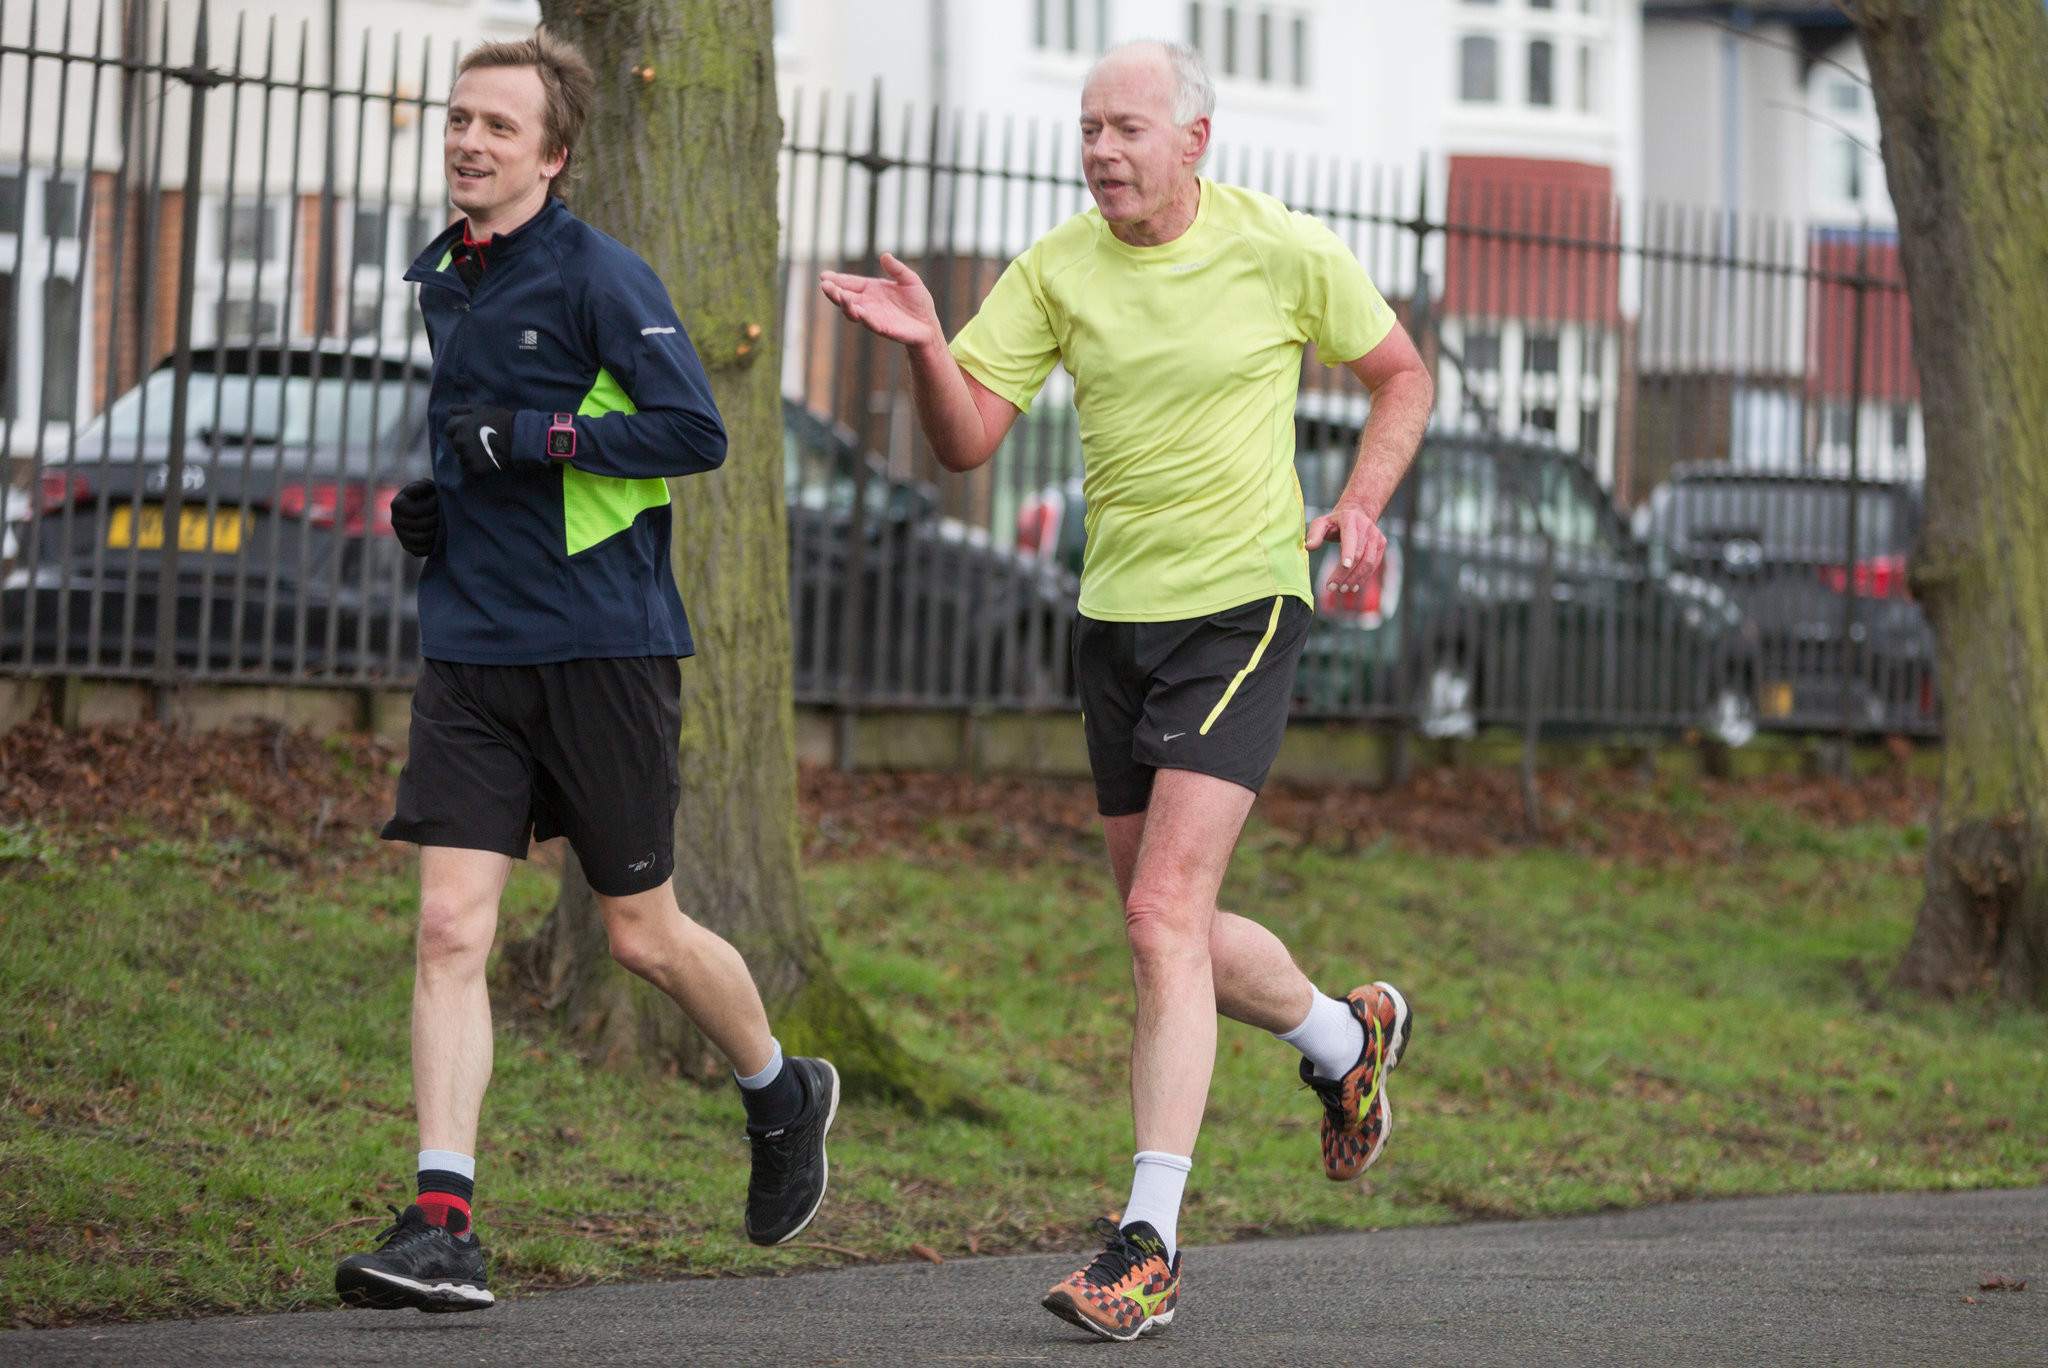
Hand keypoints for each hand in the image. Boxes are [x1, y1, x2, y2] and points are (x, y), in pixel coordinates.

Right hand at [390, 478, 438, 557]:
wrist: (424, 508)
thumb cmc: (426, 494)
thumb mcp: (424, 486)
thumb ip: (422, 486)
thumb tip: (414, 492)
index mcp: (397, 504)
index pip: (418, 509)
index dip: (433, 505)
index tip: (442, 500)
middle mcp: (395, 521)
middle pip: (421, 524)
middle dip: (438, 519)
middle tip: (448, 514)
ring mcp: (400, 535)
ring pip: (422, 539)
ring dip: (437, 532)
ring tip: (446, 524)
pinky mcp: (407, 547)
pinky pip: (420, 551)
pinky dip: (432, 545)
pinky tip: (440, 536)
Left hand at [444, 404, 523, 474]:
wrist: (519, 438)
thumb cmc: (502, 421)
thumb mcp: (482, 409)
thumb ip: (463, 409)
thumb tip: (449, 409)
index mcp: (460, 425)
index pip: (448, 430)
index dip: (459, 430)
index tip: (473, 432)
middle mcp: (460, 440)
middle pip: (456, 445)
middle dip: (466, 444)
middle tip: (483, 442)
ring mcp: (468, 456)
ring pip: (463, 459)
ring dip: (471, 457)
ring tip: (486, 453)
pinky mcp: (476, 469)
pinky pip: (472, 471)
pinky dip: (479, 469)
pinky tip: (489, 462)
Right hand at [819, 253, 943, 349]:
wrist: (929, 325)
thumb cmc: (918, 303)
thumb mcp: (910, 280)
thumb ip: (897, 269)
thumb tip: (885, 255)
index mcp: (872, 289)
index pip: (850, 283)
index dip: (837, 280)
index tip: (824, 276)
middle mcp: (868, 303)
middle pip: (845, 297)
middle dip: (834, 292)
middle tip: (824, 285)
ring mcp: (873, 316)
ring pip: (853, 311)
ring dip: (844, 304)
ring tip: (838, 295)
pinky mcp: (883, 328)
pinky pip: (870, 323)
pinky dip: (863, 317)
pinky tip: (858, 310)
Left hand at [1305, 503, 1387, 593]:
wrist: (1358, 513)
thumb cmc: (1335, 522)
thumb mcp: (1321, 523)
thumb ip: (1314, 534)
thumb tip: (1309, 547)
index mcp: (1350, 519)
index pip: (1350, 538)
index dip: (1349, 552)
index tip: (1344, 566)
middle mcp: (1366, 526)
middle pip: (1358, 554)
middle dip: (1345, 573)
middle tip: (1332, 588)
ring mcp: (1376, 535)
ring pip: (1368, 562)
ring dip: (1355, 578)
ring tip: (1342, 590)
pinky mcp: (1381, 544)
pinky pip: (1374, 564)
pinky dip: (1364, 577)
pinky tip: (1353, 586)